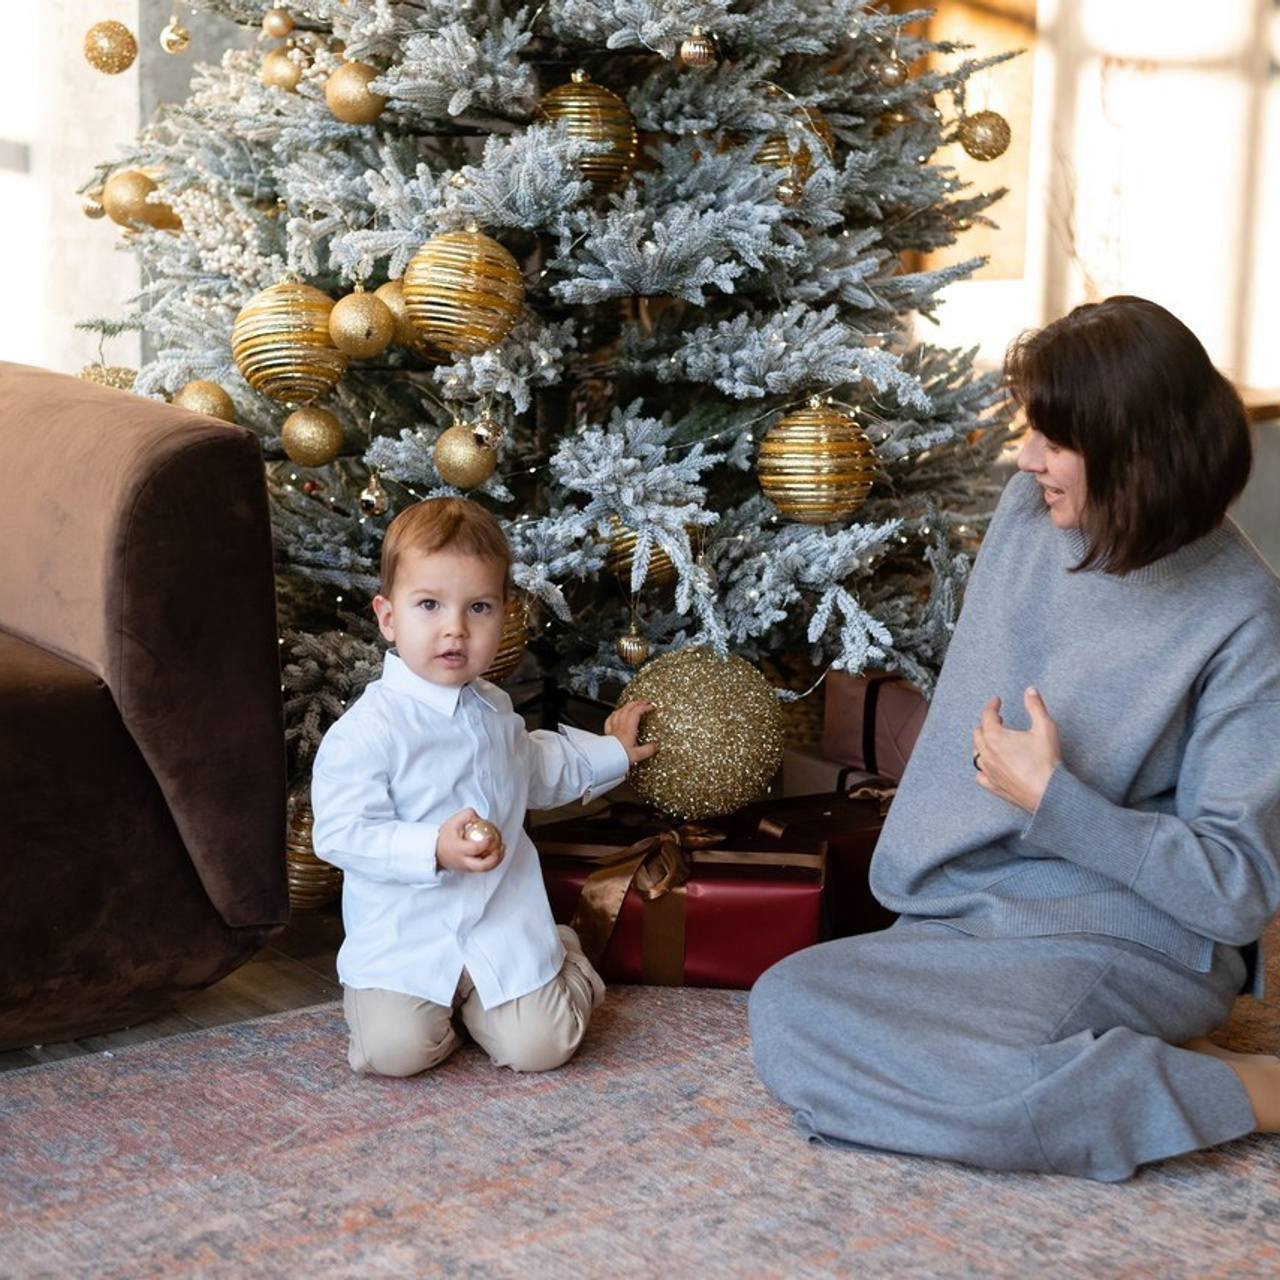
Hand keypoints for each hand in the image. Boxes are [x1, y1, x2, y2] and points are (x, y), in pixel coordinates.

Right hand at [436, 807, 505, 872]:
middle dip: (495, 858)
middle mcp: (463, 862)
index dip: (486, 843)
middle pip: (482, 866)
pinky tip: (496, 851)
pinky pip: (482, 868)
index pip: (475, 849)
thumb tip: (482, 819)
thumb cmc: (445, 835)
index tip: (492, 835)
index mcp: (459, 850)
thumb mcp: (454, 821)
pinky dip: (491, 861)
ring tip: (502, 848)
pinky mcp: (468, 870)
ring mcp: (466, 868)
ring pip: (485, 869)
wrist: (434, 851)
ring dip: (496, 860)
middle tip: (501, 847)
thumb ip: (468, 815)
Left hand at [605, 699, 658, 765]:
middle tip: (644, 702)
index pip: (636, 712)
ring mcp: (613, 728)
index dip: (644, 707)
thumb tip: (655, 747)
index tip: (651, 707)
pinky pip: (610, 719)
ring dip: (627, 706)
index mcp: (628, 729)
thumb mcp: (638, 755)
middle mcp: (620, 726)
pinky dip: (615, 714)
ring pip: (619, 711)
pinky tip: (615, 714)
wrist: (605, 760)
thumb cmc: (619, 757)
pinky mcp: (608, 732)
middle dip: (637, 703)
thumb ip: (648, 750)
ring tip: (632, 705)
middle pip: (627, 708)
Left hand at [971, 687, 1060, 813]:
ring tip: (992, 740)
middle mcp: (987, 754)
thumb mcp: (1045, 728)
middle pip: (978, 733)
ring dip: (982, 743)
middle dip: (986, 723)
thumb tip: (1030, 690)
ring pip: (976, 753)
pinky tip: (989, 766)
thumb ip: (1036, 706)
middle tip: (997, 719)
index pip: (987, 716)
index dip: (992, 706)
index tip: (997, 701)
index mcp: (995, 737)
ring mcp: (988, 771)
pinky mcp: (993, 786)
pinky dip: (983, 768)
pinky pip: (980, 775)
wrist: (1049, 793)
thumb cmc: (1046, 762)